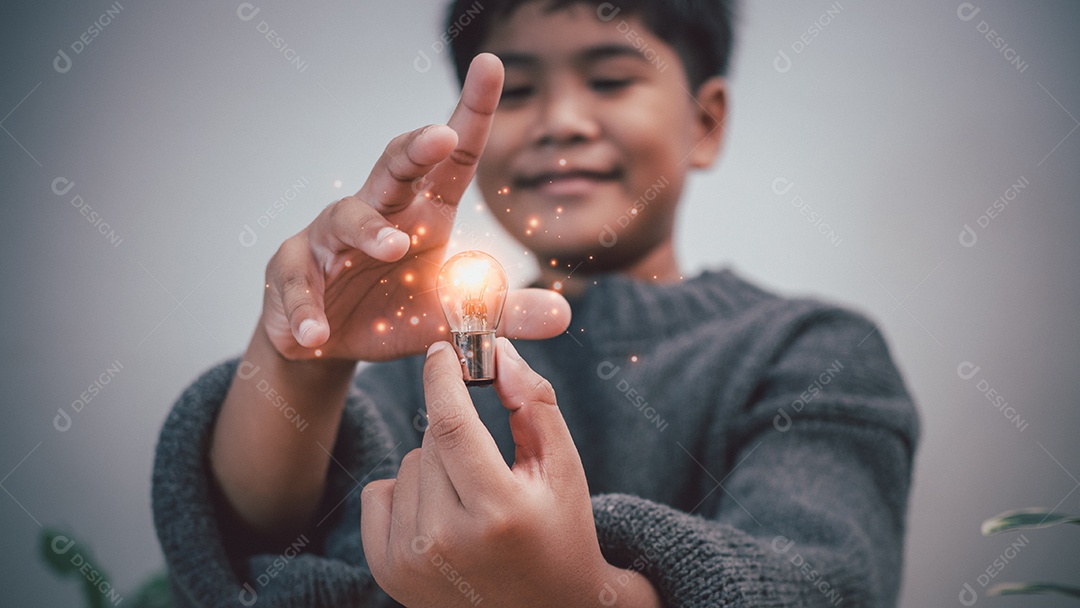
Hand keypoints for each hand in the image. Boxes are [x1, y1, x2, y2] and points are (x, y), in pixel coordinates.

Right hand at [261, 53, 568, 360]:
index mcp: (423, 214)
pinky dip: (306, 307)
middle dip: (416, 148)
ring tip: (392, 250)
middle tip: (439, 137)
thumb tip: (563, 315)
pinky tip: (313, 333)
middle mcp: (378, 210)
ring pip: (346, 216)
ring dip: (369, 231)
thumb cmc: (392, 309)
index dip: (472, 114)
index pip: (453, 159)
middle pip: (395, 167)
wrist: (326, 340)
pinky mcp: (291, 268)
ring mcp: (330, 236)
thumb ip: (500, 314)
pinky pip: (297, 281)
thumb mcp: (449, 317)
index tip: (490, 65)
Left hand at [361, 338, 658, 606]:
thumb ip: (533, 401)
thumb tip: (496, 350)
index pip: (452, 424)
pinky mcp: (387, 572)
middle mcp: (447, 541)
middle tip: (490, 464)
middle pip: (431, 440)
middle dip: (457, 432)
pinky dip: (407, 492)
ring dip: (435, 465)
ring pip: (407, 463)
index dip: (444, 378)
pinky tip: (441, 518)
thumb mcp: (562, 465)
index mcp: (498, 512)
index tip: (443, 348)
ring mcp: (411, 561)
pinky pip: (379, 492)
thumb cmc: (561, 529)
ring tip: (472, 502)